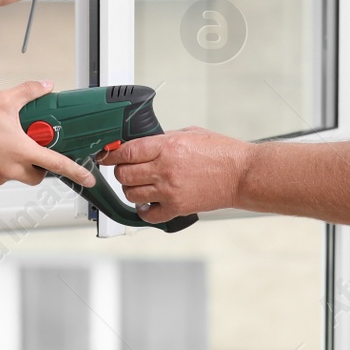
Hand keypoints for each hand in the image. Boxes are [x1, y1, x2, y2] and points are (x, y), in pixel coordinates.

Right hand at [0, 81, 96, 187]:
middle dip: (40, 166)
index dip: (76, 172)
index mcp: (21, 151)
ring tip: (5, 143)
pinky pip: (1, 175)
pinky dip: (2, 165)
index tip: (87, 178)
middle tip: (33, 148)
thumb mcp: (4, 99)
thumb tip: (45, 86)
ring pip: (18, 175)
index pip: (57, 164)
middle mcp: (11, 168)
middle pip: (38, 175)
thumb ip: (30, 91)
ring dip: (18, 164)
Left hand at [97, 126, 250, 222]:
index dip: (111, 153)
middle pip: (124, 173)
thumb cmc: (221, 152)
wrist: (242, 175)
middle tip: (126, 168)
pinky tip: (147, 203)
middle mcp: (165, 169)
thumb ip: (163, 139)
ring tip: (139, 184)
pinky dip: (143, 210)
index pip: (127, 151)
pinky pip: (148, 215)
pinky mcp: (177, 208)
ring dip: (130, 189)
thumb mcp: (189, 133)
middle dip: (120, 170)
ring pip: (131, 194)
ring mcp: (169, 191)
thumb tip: (141, 144)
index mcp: (167, 147)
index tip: (107, 154)